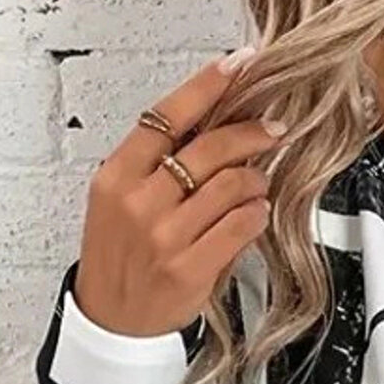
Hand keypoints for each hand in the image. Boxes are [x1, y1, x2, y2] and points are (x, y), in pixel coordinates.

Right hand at [73, 51, 283, 338]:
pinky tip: (255, 213)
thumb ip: (156, 165)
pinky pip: (240, 226)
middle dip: (250, 131)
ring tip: (257, 183)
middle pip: (207, 147)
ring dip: (255, 180)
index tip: (238, 64)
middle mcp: (138, 202)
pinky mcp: (189, 267)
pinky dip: (256, 214)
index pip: (167, 115)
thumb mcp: (118, 200)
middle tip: (272, 129)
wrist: (111, 319)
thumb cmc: (118, 257)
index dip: (208, 85)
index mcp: (116, 176)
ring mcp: (164, 236)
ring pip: (230, 185)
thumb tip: (212, 124)